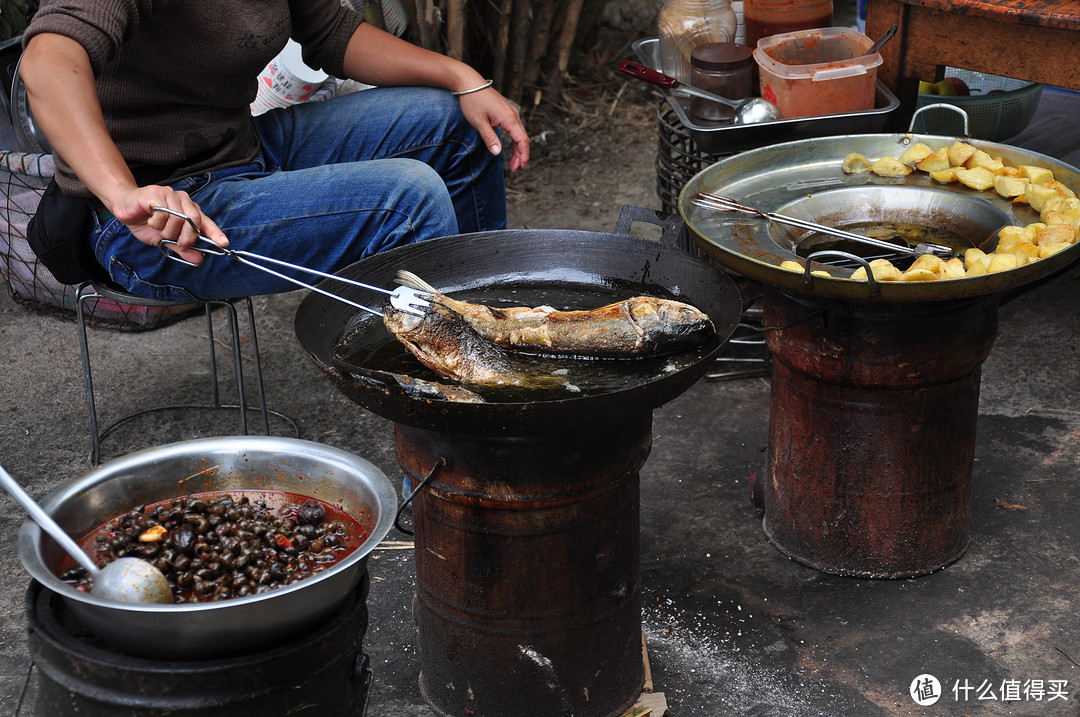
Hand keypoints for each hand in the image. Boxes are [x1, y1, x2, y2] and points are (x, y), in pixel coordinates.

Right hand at [109, 186, 228, 264]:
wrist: (125, 207)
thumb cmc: (146, 221)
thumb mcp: (165, 239)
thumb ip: (182, 248)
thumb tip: (199, 259)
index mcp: (189, 211)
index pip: (206, 222)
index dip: (215, 233)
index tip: (224, 243)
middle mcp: (184, 201)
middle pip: (194, 221)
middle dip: (187, 237)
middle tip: (178, 243)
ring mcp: (171, 195)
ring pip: (178, 219)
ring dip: (167, 230)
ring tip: (158, 228)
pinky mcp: (157, 193)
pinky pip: (163, 213)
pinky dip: (156, 223)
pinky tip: (150, 219)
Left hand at [458, 88, 529, 172]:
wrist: (469, 82)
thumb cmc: (472, 100)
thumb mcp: (479, 122)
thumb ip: (489, 137)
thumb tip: (497, 152)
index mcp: (509, 118)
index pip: (522, 140)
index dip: (524, 155)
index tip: (522, 167)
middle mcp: (513, 115)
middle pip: (523, 139)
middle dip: (521, 156)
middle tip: (515, 170)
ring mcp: (511, 113)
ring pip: (520, 135)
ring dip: (518, 150)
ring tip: (513, 164)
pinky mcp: (506, 112)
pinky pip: (515, 129)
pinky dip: (514, 141)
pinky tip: (510, 150)